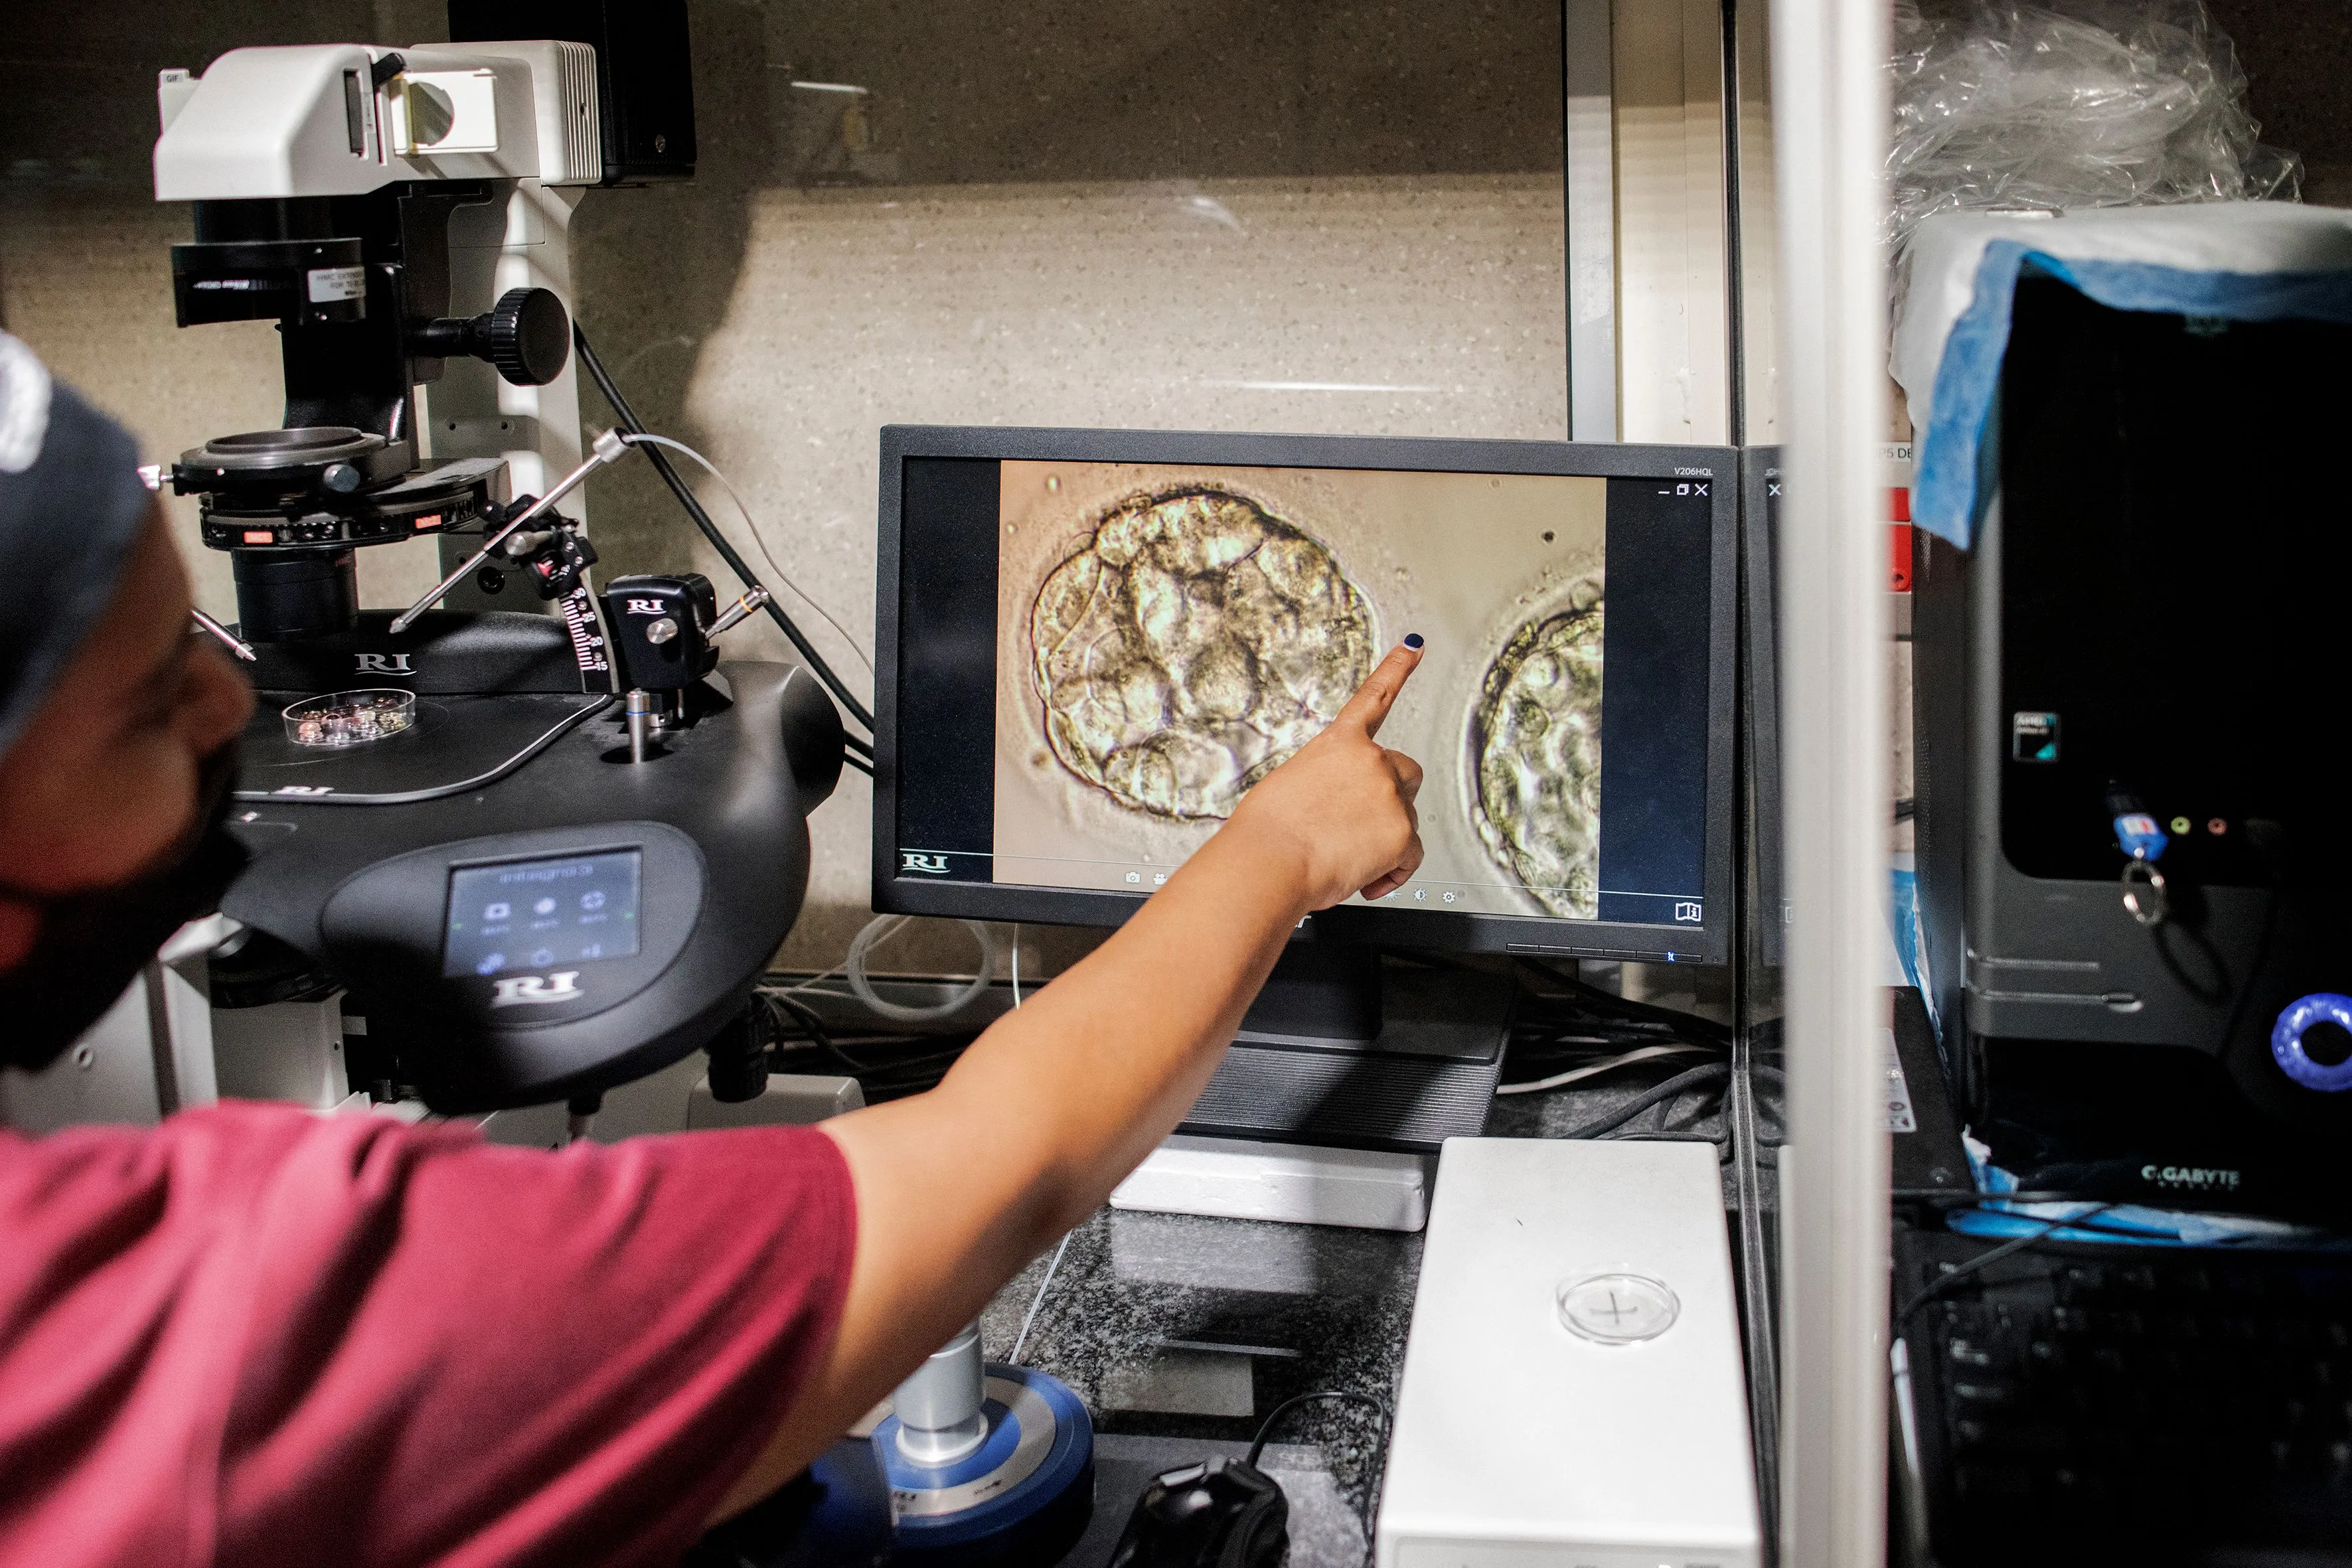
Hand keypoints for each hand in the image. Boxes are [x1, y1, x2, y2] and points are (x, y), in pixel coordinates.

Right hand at [1225, 639, 1425, 909]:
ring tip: (1344, 859)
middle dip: (1391, 799)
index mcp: (1339, 744)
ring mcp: (1389, 795)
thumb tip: (1336, 809)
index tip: (1413, 647)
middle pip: (1405, 773)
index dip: (1396, 668)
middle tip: (1360, 827)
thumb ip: (1327, 785)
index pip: (1373, 697)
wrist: (1268, 862)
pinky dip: (1391, 872)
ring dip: (1384, 841)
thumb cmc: (1267, 834)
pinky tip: (1364, 878)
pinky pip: (1410, 857)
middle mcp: (1370, 761)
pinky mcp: (1401, 832)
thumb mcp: (1292, 788)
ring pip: (1406, 819)